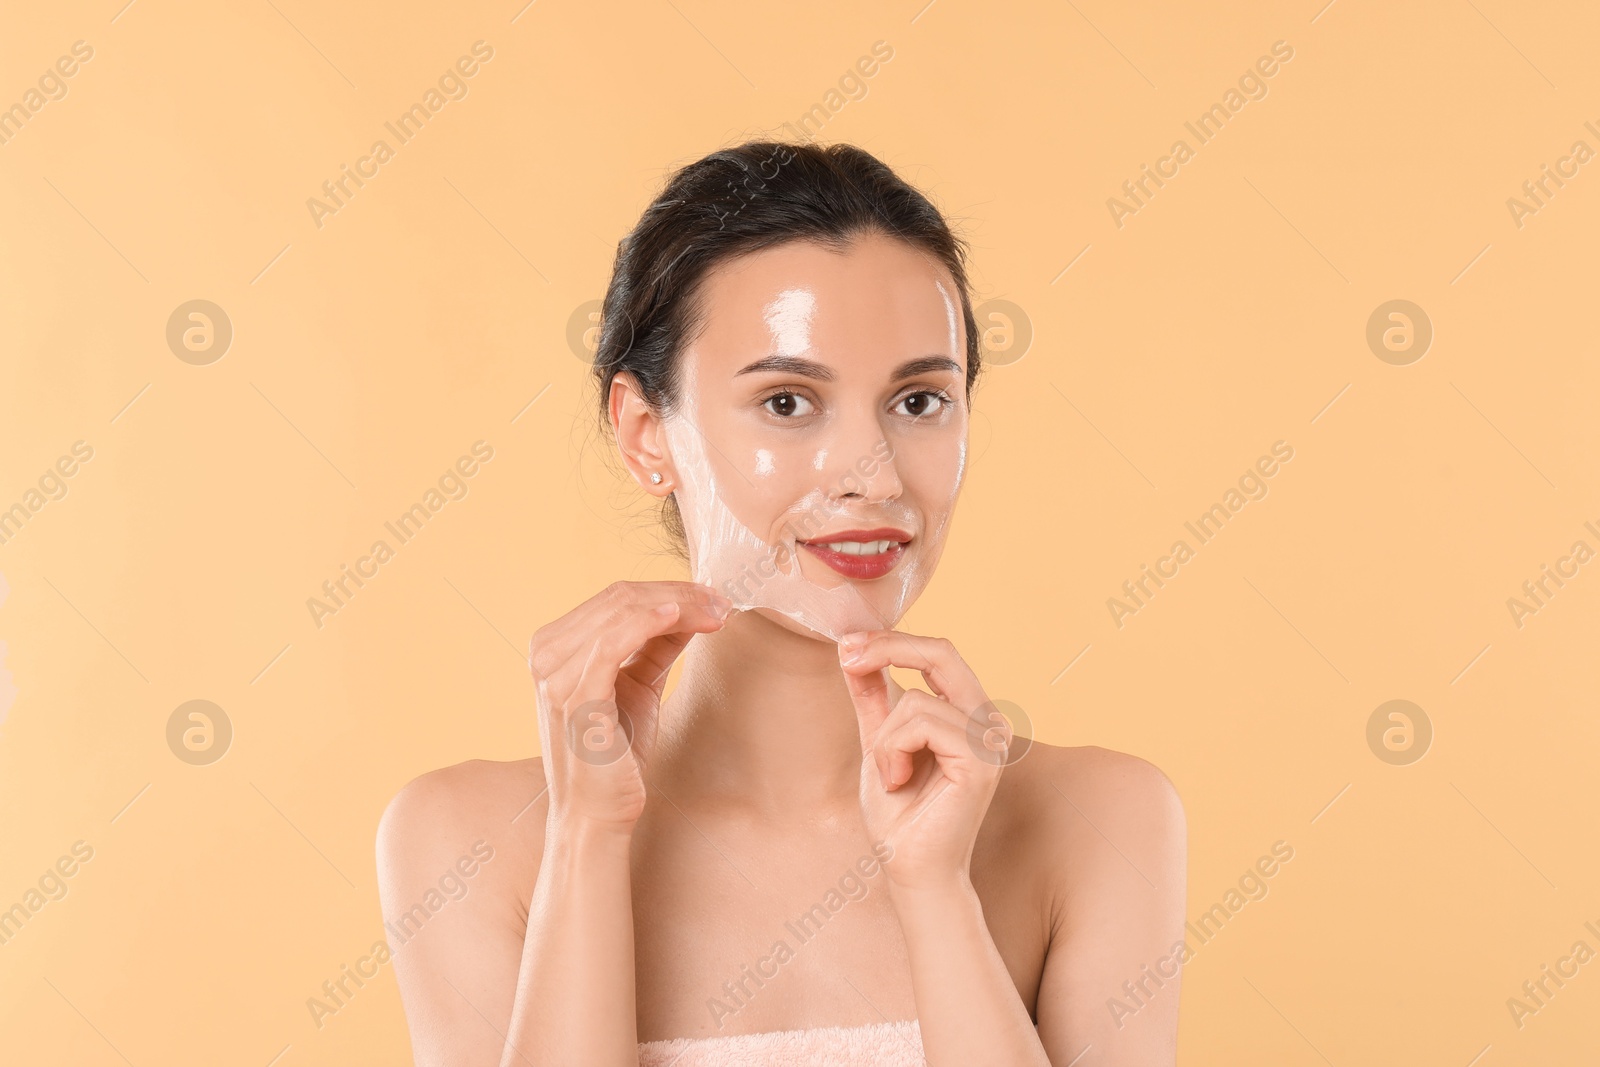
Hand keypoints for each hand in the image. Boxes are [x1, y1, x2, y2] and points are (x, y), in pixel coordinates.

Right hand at [529, 581, 730, 835]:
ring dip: (677, 604)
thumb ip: (654, 645)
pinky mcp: (575, 696)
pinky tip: (679, 615)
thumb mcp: (637, 686)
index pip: (616, 598)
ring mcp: (555, 674)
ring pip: (621, 611)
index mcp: (554, 647)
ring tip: (717, 611)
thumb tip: (689, 608)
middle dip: (679, 594)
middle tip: (723, 602)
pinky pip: (612, 641)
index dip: (669, 590)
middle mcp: (546, 653)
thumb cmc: (615, 755)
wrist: (596, 814)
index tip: (714, 597)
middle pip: (620, 598)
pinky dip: (647, 621)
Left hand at [838, 630, 1009, 893]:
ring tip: (890, 774)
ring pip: (916, 700)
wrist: (908, 867)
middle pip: (942, 653)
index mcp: (970, 714)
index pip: (939, 655)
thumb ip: (873, 697)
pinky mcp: (980, 761)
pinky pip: (923, 724)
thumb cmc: (899, 814)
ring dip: (885, 738)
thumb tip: (852, 650)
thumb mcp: (879, 741)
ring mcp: (989, 741)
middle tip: (847, 655)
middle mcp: (988, 722)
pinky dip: (894, 751)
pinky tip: (898, 781)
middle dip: (888, 648)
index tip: (847, 644)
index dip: (892, 640)